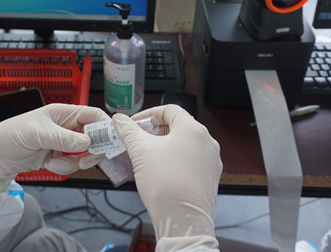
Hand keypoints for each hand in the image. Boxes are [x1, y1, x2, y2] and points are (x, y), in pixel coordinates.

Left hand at [0, 104, 108, 191]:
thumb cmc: (9, 136)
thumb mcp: (36, 135)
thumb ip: (63, 138)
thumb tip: (87, 142)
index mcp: (63, 113)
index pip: (93, 115)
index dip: (105, 126)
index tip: (109, 141)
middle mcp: (66, 126)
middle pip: (95, 136)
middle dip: (92, 150)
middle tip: (85, 160)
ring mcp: (63, 142)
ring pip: (85, 154)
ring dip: (74, 162)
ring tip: (56, 163)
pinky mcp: (58, 156)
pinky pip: (73, 164)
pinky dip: (64, 168)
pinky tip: (49, 165)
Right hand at [112, 105, 221, 239]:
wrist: (183, 220)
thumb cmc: (166, 185)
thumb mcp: (140, 152)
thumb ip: (129, 131)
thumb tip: (120, 120)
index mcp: (193, 130)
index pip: (170, 110)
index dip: (149, 114)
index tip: (134, 124)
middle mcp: (207, 142)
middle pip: (178, 126)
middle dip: (155, 131)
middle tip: (138, 140)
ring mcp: (211, 160)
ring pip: (185, 144)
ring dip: (165, 146)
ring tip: (147, 156)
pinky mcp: (210, 177)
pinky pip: (191, 160)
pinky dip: (175, 159)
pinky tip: (160, 171)